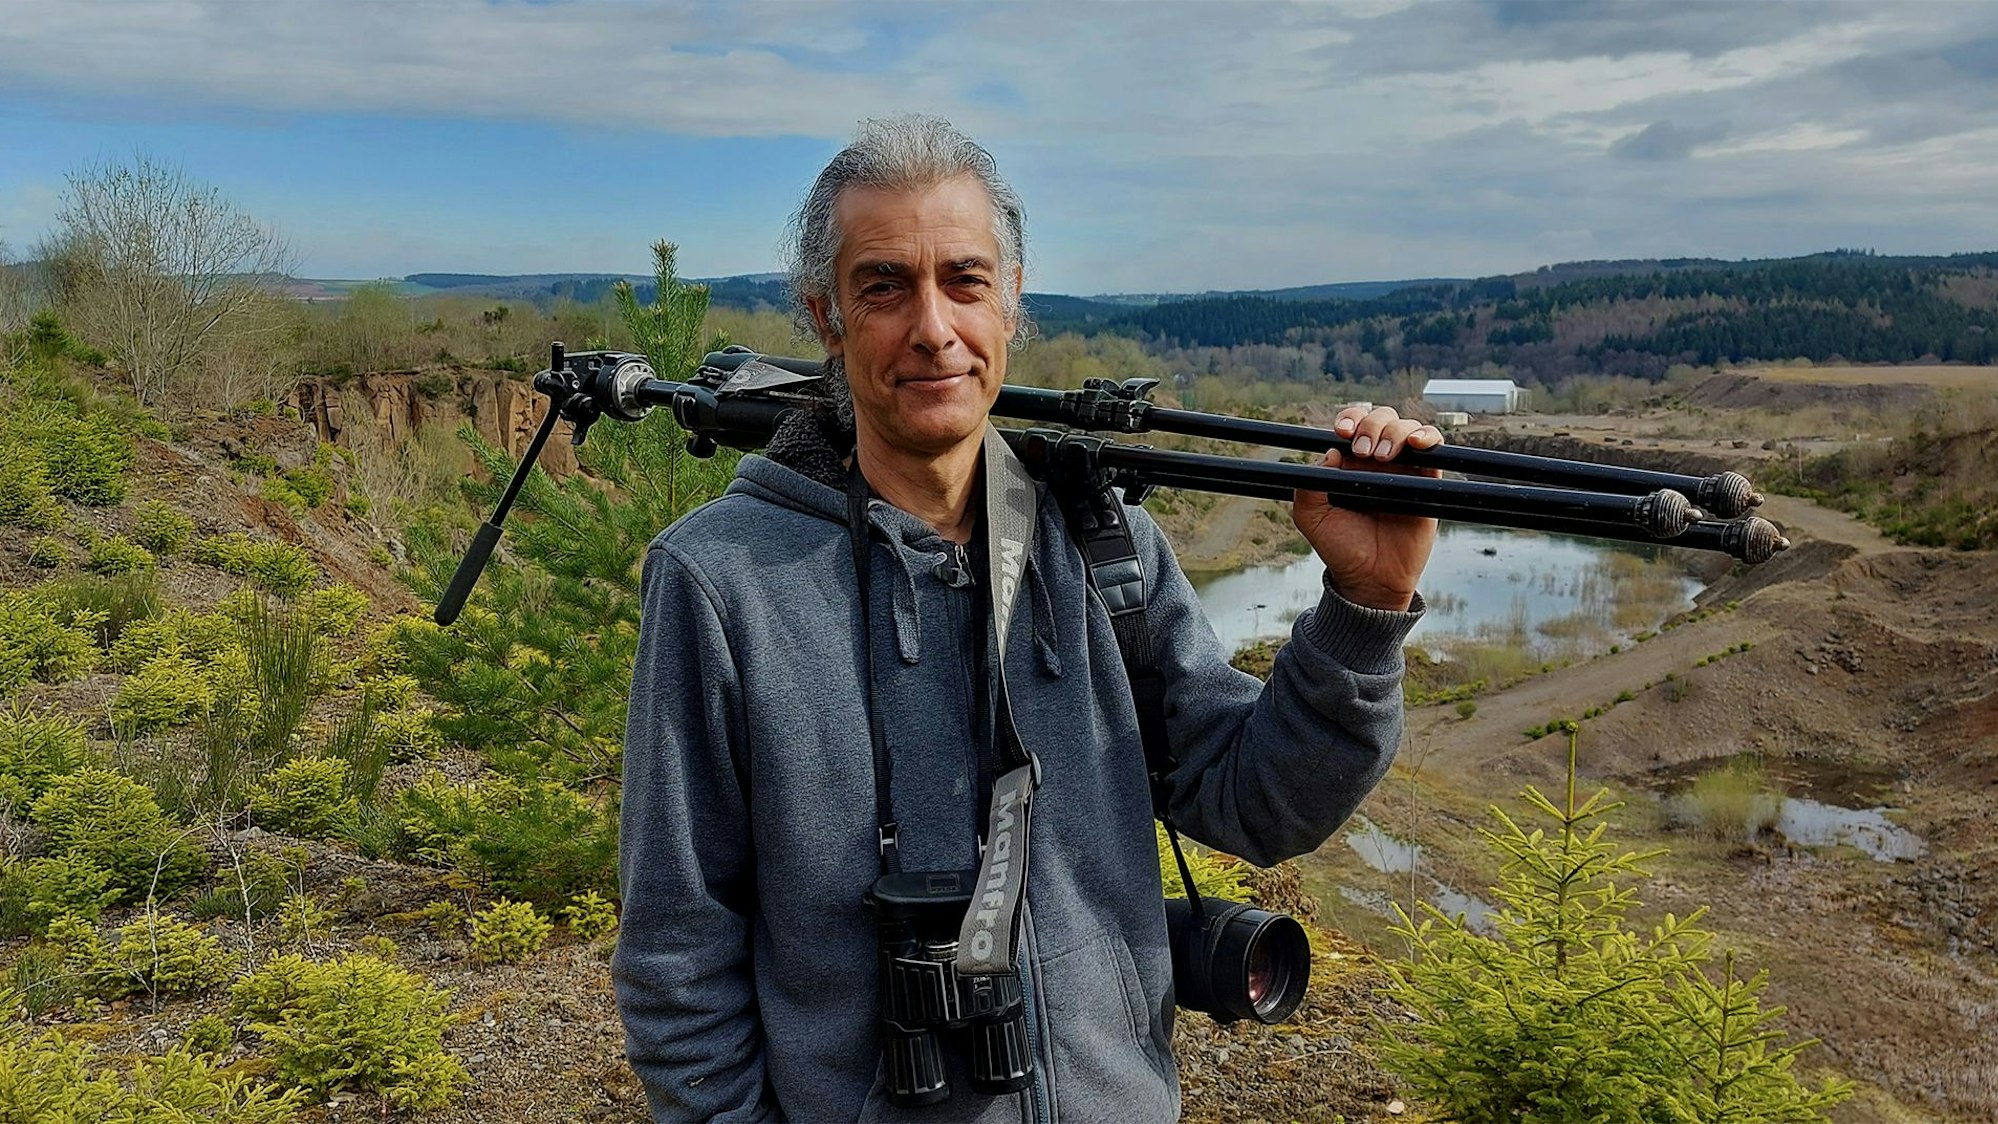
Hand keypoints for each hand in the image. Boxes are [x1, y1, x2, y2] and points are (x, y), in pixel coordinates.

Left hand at [1291, 406, 1443, 610]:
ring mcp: (1404, 469)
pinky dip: (1429, 438)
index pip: (1353, 425)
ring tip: (1384, 457)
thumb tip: (1329, 453)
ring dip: (1396, 432)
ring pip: (1407, 428)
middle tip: (1364, 452)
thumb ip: (1308, 487)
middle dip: (1372, 425)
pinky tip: (1418, 444)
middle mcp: (1377, 461)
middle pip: (1381, 419)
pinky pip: (1434, 449)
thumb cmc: (1341, 548)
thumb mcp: (1311, 519)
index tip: (1343, 432)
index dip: (1350, 418)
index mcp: (1349, 463)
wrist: (1371, 578)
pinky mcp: (1427, 482)